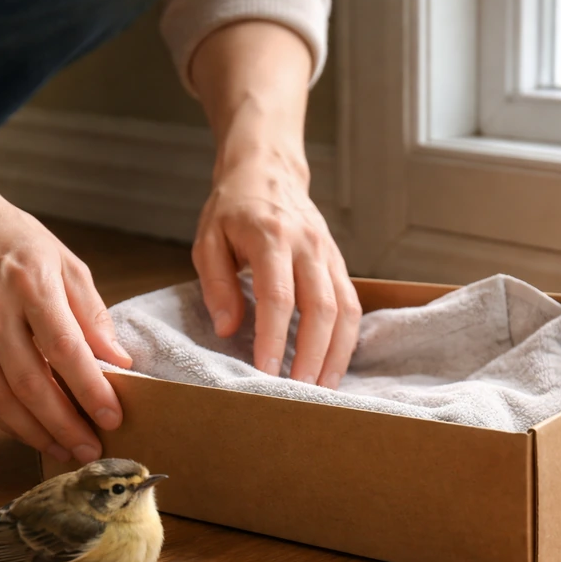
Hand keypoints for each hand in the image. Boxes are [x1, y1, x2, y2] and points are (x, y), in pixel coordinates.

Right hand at [0, 60, 126, 462]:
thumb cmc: (15, 241)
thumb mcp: (65, 263)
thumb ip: (92, 313)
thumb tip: (119, 361)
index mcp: (30, 284)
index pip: (65, 349)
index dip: (89, 389)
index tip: (113, 416)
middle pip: (31, 383)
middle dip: (65, 423)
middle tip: (92, 448)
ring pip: (1, 398)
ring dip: (36, 432)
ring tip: (67, 451)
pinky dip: (8, 421)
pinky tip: (33, 434)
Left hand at [193, 148, 360, 387]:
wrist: (268, 169)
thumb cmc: (233, 208)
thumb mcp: (208, 239)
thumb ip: (216, 284)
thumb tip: (229, 329)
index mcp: (271, 236)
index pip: (278, 296)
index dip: (274, 338)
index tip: (266, 372)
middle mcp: (307, 245)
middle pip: (321, 308)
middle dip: (312, 355)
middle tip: (299, 391)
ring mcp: (329, 254)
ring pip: (346, 310)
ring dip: (336, 354)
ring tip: (323, 388)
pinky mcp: (339, 262)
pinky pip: (352, 305)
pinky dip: (346, 340)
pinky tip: (333, 365)